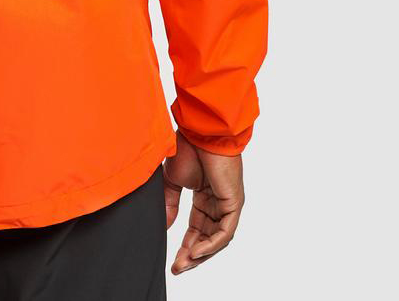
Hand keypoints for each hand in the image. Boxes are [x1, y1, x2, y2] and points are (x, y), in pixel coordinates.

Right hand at [162, 132, 244, 274]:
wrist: (198, 130)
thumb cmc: (186, 146)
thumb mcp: (173, 181)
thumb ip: (170, 204)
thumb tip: (164, 227)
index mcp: (205, 196)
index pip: (198, 228)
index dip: (185, 245)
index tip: (174, 260)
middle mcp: (219, 202)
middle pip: (208, 237)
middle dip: (193, 255)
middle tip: (178, 268)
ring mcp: (228, 203)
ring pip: (217, 239)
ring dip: (201, 254)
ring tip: (184, 264)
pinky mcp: (234, 203)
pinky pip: (225, 232)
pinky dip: (211, 245)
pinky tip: (196, 253)